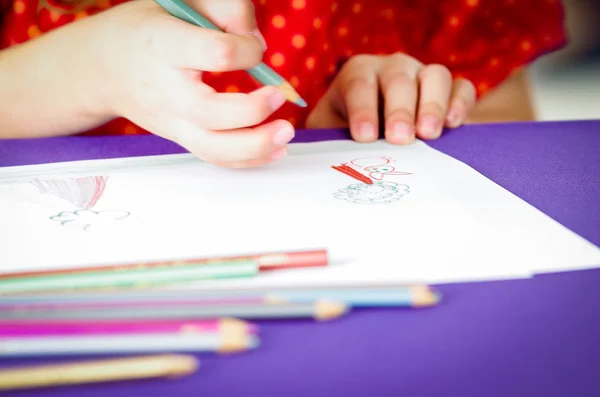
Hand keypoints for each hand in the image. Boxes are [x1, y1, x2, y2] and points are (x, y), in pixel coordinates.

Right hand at [90, 0, 292, 167]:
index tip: (254, 47)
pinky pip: (215, 157)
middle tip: (280, 97)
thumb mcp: (179, 1)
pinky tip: (274, 151)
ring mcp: (172, 121)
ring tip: (286, 134)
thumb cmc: (146, 30)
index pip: (215, 54)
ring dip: (256, 146)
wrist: (104, 69)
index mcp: (164, 46)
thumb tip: (259, 44)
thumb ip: (224, 9)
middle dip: (253, 110)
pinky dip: (248, 160)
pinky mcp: (181, 138)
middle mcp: (166, 90)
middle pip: (211, 114)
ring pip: (213, 148)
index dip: (246, 50)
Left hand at [306, 53, 475, 143]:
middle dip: (399, 110)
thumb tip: (325, 156)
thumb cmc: (346, 131)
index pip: (359, 85)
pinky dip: (460, 103)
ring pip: (435, 76)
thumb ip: (326, 136)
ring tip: (428, 134)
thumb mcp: (328, 130)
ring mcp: (423, 76)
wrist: (373, 132)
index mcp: (358, 74)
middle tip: (399, 138)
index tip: (364, 137)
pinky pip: (462, 88)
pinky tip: (452, 125)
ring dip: (433, 105)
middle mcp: (392, 68)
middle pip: (399, 79)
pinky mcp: (450, 91)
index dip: (363, 110)